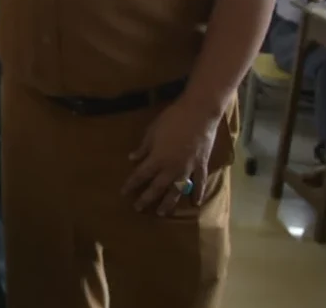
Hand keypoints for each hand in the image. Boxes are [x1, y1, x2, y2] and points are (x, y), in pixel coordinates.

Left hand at [121, 100, 219, 214]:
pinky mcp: (201, 166)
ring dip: (169, 203)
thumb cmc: (172, 119)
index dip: (131, 184)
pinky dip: (198, 194)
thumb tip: (132, 158)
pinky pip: (200, 183)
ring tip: (162, 213)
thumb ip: (143, 147)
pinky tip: (195, 203)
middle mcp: (171, 168)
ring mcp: (188, 169)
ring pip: (177, 191)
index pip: (140, 175)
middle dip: (146, 199)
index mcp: (157, 159)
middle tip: (138, 209)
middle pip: (157, 187)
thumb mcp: (152, 131)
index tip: (123, 193)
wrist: (198, 113)